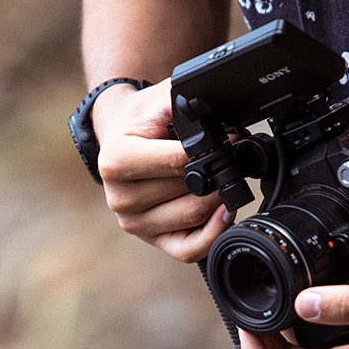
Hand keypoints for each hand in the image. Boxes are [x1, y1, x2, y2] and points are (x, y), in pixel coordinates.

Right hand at [92, 79, 233, 262]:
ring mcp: (134, 223)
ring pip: (195, 217)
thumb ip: (186, 101)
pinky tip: (225, 211)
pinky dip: (214, 232)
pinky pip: (190, 249)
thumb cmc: (140, 121)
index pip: (180, 162)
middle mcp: (120, 198)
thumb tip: (221, 113)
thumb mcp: (159, 98)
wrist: (119, 138)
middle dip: (217, 171)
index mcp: (116, 162)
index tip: (232, 137)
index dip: (214, 149)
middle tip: (230, 155)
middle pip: (190, 191)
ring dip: (219, 196)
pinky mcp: (150, 239)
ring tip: (223, 176)